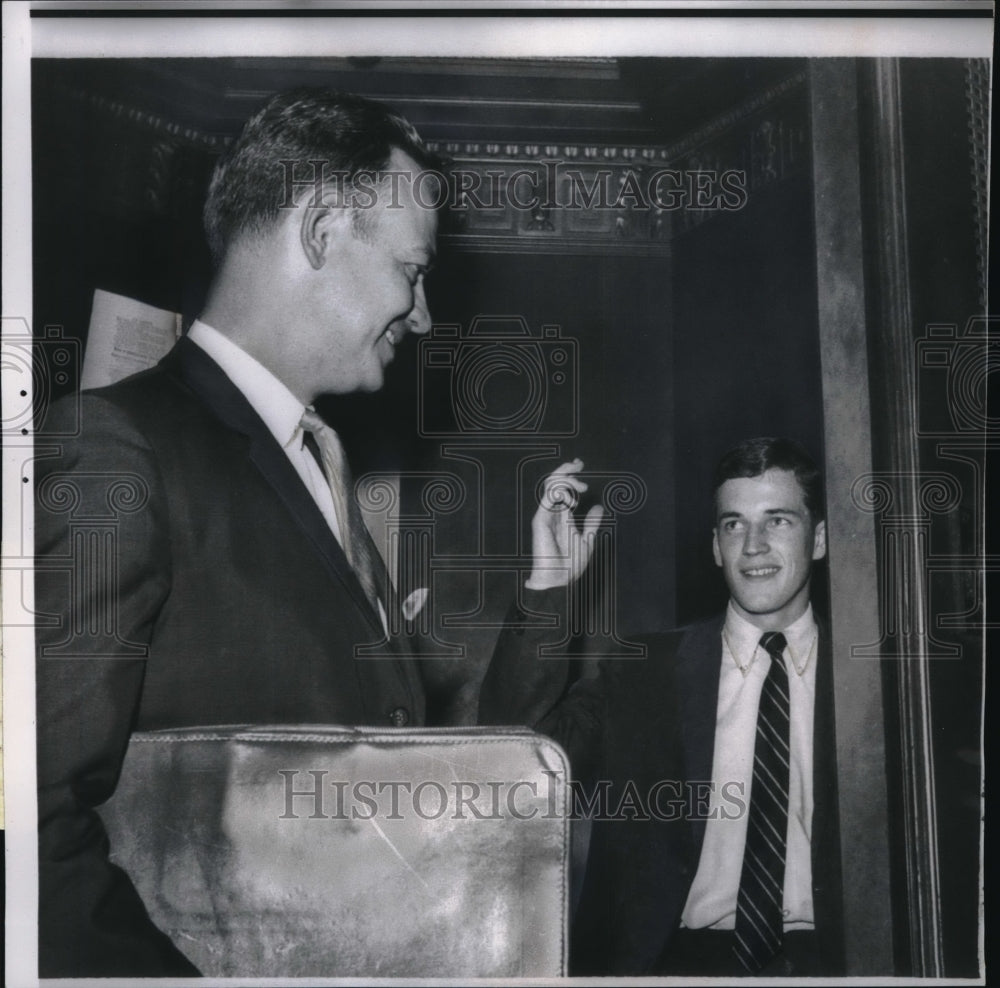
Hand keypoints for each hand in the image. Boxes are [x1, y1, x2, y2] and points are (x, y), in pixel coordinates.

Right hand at [525, 459, 604, 589]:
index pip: (562, 487)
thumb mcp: (587, 540)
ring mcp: (545, 515)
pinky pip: (548, 499)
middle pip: (554, 482)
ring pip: (549, 486)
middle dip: (566, 469)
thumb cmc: (570, 564)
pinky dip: (560, 493)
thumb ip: (592, 523)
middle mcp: (552, 512)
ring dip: (565, 479)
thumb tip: (599, 506)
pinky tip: (572, 501)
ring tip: (580, 486)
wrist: (559, 580)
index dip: (569, 473)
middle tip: (579, 466)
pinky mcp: (540, 520)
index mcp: (562, 515)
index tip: (580, 465)